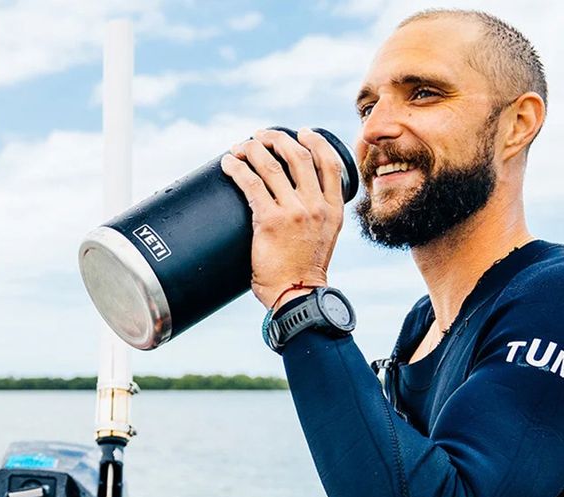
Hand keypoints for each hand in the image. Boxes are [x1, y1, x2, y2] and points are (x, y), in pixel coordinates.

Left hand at [221, 128, 345, 308]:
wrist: (298, 296)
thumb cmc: (304, 273)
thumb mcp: (324, 238)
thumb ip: (316, 218)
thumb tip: (294, 201)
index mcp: (334, 210)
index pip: (330, 164)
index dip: (316, 142)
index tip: (302, 132)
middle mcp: (317, 207)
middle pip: (299, 156)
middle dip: (278, 139)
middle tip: (262, 136)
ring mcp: (294, 212)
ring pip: (272, 165)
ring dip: (253, 149)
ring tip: (241, 147)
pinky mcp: (270, 221)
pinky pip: (251, 184)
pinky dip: (237, 169)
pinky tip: (229, 163)